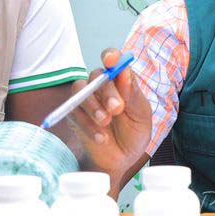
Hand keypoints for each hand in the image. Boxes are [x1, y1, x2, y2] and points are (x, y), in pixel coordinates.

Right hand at [61, 48, 152, 186]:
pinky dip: (88, 125)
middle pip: (96, 75)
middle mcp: (101, 86)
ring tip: (106, 122)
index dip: (111, 56)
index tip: (111, 59)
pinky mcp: (74, 116)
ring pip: (80, 90)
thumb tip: (125, 72)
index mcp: (120, 80)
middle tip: (116, 108)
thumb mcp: (141, 115)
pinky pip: (74, 112)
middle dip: (107, 91)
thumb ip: (132, 94)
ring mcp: (86, 100)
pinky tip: (101, 138)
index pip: (112, 59)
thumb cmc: (134, 133)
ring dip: (93, 106)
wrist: (122, 159)